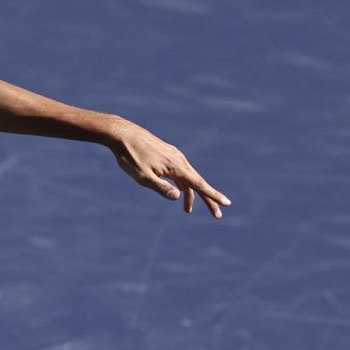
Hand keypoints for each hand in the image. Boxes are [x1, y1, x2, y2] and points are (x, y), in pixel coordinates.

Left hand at [109, 121, 231, 218]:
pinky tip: (178, 193)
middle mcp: (179, 160)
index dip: (213, 195)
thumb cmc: (131, 156)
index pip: (199, 184)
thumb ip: (161, 188)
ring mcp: (174, 156)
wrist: (123, 134)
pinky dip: (181, 184)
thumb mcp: (143, 177)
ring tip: (187, 210)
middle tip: (217, 215)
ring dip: (190, 194)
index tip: (227, 203)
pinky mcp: (167, 154)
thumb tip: (178, 197)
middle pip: (197, 183)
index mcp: (176, 166)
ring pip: (187, 178)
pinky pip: (179, 172)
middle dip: (208, 198)